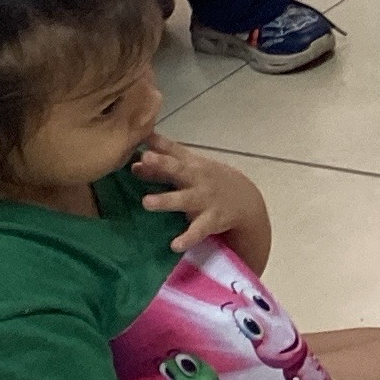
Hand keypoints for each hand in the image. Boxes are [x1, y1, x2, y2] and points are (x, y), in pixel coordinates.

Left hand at [133, 134, 261, 253]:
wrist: (245, 201)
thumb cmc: (209, 181)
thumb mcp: (191, 169)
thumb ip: (163, 166)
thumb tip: (133, 163)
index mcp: (191, 163)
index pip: (173, 150)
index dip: (157, 143)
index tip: (141, 134)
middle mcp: (198, 178)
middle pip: (179, 169)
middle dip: (163, 163)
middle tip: (145, 158)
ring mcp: (205, 199)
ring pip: (184, 199)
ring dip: (166, 200)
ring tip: (147, 202)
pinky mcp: (212, 220)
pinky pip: (198, 230)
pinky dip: (188, 238)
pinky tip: (175, 245)